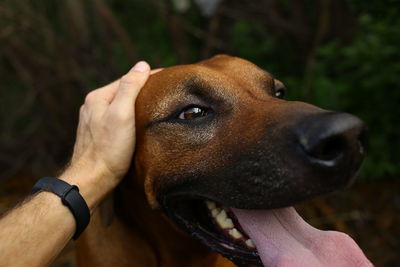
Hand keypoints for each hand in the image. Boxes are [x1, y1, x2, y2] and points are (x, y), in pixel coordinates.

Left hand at [61, 61, 152, 209]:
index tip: (170, 76)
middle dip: (143, 89)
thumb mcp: (122, 114)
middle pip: (123, 92)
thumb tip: (142, 65)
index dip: (150, 76)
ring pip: (120, 105)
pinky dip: (130, 116)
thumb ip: (130, 87)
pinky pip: (117, 118)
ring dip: (136, 103)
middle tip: (166, 90)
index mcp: (98, 97)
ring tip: (155, 104)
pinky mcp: (97, 135)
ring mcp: (93, 121)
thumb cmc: (108, 149)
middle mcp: (93, 107)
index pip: (128, 79)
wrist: (92, 180)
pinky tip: (138, 123)